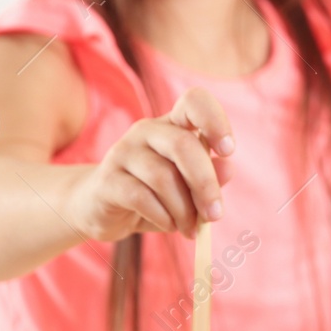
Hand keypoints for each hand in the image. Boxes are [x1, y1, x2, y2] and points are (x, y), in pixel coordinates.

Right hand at [67, 87, 235, 240]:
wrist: (103, 209)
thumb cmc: (156, 195)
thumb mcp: (189, 188)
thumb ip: (210, 177)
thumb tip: (228, 168)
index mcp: (172, 125)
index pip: (194, 101)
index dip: (215, 120)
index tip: (228, 151)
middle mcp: (146, 131)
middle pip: (183, 146)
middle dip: (205, 185)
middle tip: (215, 215)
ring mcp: (123, 152)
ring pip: (163, 177)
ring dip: (184, 210)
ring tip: (190, 228)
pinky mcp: (107, 180)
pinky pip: (141, 197)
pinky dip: (163, 216)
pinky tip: (168, 225)